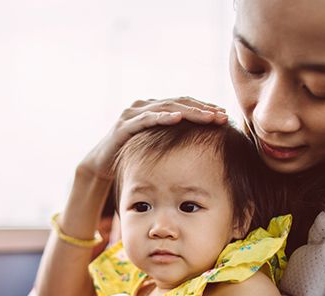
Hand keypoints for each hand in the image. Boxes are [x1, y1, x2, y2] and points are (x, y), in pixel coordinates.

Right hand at [77, 97, 227, 179]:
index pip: (184, 103)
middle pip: (179, 103)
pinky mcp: (124, 126)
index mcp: (154, 108)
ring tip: (208, 117)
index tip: (224, 114)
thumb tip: (199, 143)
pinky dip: (162, 117)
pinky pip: (146, 119)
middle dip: (202, 109)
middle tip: (222, 116)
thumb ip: (172, 138)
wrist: (100, 165)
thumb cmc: (131, 155)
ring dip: (189, 112)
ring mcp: (133, 113)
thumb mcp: (155, 145)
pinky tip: (178, 118)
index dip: (204, 107)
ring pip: (166, 108)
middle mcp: (143, 106)